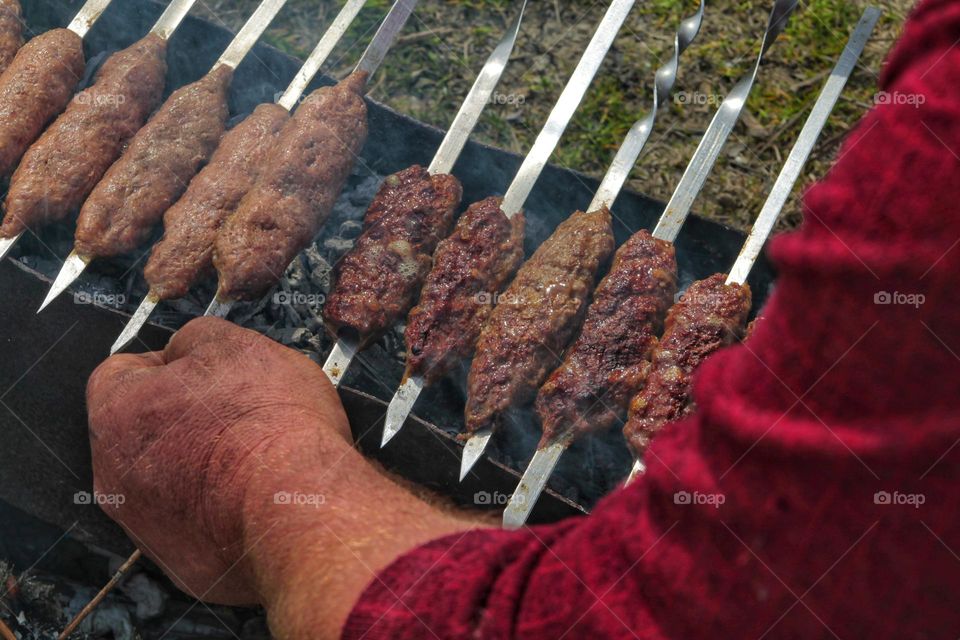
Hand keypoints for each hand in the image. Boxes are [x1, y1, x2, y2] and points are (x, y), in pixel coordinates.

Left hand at [87, 317, 351, 603]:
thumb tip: (190, 348)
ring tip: (259, 455)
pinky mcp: (186, 563)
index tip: (206, 367)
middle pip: (145, 432)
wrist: (301, 509)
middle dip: (187, 418)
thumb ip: (198, 338)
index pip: (121, 373)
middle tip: (239, 410)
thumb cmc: (269, 427)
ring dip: (206, 466)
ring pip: (171, 482)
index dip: (169, 363)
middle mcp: (116, 477)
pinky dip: (224, 508)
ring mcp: (148, 528)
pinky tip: (262, 493)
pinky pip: (198, 524)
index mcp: (117, 414)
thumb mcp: (238, 345)